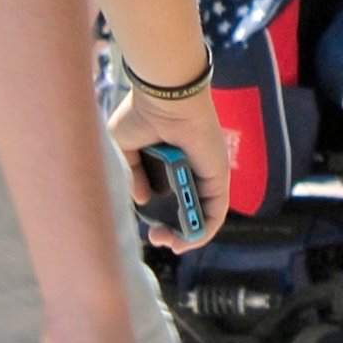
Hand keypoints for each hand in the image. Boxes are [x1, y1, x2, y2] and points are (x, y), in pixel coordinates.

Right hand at [110, 83, 228, 250]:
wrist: (164, 98)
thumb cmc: (142, 114)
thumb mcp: (124, 147)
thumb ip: (132, 174)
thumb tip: (141, 199)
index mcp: (169, 160)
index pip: (170, 195)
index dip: (159, 214)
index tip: (148, 227)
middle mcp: (190, 169)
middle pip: (187, 208)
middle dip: (172, 230)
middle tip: (156, 238)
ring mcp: (206, 174)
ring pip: (202, 214)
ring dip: (187, 235)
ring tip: (169, 244)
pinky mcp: (218, 177)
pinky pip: (215, 212)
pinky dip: (202, 230)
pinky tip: (185, 241)